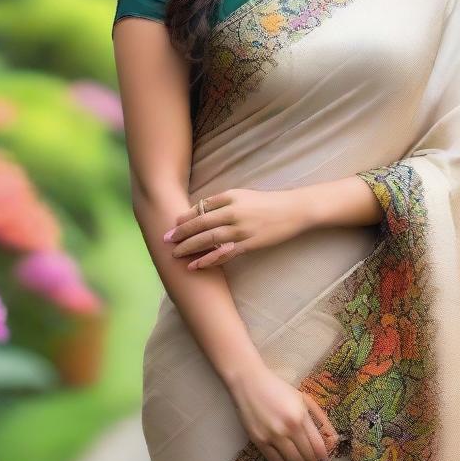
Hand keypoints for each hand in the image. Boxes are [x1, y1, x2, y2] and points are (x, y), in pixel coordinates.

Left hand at [164, 188, 309, 270]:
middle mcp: (233, 211)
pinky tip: (195, 265)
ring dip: (189, 247)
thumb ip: (224, 201)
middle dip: (181, 233)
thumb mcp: (244, 195)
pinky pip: (223, 253)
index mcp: (231, 196)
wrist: (294, 210)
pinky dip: (208, 260)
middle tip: (165, 240)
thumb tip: (202, 211)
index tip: (173, 224)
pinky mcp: (249, 243)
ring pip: (208, 239)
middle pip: (200, 223)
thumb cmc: (268, 202)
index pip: (201, 207)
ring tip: (175, 254)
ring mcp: (241, 228)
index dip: (186, 217)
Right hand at [227, 364, 339, 460]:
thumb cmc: (278, 389)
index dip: (322, 456)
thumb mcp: (302, 398)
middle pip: (307, 457)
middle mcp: (289, 428)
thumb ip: (319, 416)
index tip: (323, 459)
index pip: (318, 445)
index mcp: (301, 416)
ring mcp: (273, 436)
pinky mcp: (259, 441)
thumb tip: (332, 437)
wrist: (249, 383)